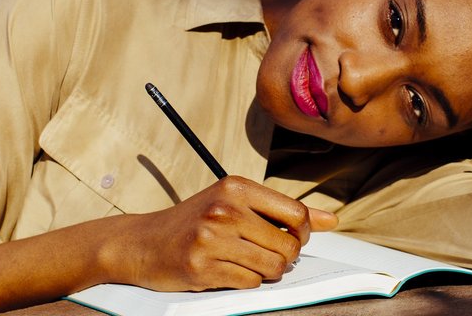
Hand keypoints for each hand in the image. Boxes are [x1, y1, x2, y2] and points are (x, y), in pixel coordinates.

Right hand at [114, 176, 337, 291]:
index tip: (290, 237)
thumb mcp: (235, 203)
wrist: (141, 242)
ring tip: (248, 263)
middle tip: (265, 254)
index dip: (302, 233)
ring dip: (267, 272)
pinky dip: (245, 282)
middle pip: (288, 245)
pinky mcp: (201, 268)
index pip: (297, 214)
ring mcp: (211, 239)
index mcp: (236, 188)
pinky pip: (250, 283)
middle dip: (285, 256)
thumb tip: (331, 220)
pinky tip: (228, 271)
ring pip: (273, 267)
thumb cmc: (194, 221)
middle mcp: (224, 209)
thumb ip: (283, 211)